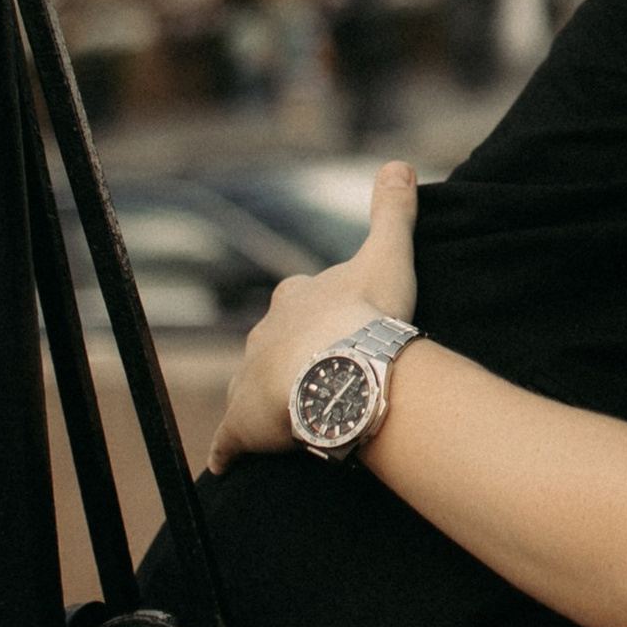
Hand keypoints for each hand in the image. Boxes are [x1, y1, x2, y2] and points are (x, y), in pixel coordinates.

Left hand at [206, 161, 420, 472]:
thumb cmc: (367, 314)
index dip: (318, 313)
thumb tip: (398, 163)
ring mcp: (250, 380)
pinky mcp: (243, 425)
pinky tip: (227, 463)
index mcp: (295, 297)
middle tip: (322, 374)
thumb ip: (391, 212)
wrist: (344, 370)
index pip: (299, 298)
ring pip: (251, 387)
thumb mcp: (387, 256)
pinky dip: (229, 451)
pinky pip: (230, 442)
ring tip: (290, 417)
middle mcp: (263, 334)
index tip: (339, 325)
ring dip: (267, 400)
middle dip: (291, 356)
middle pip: (273, 342)